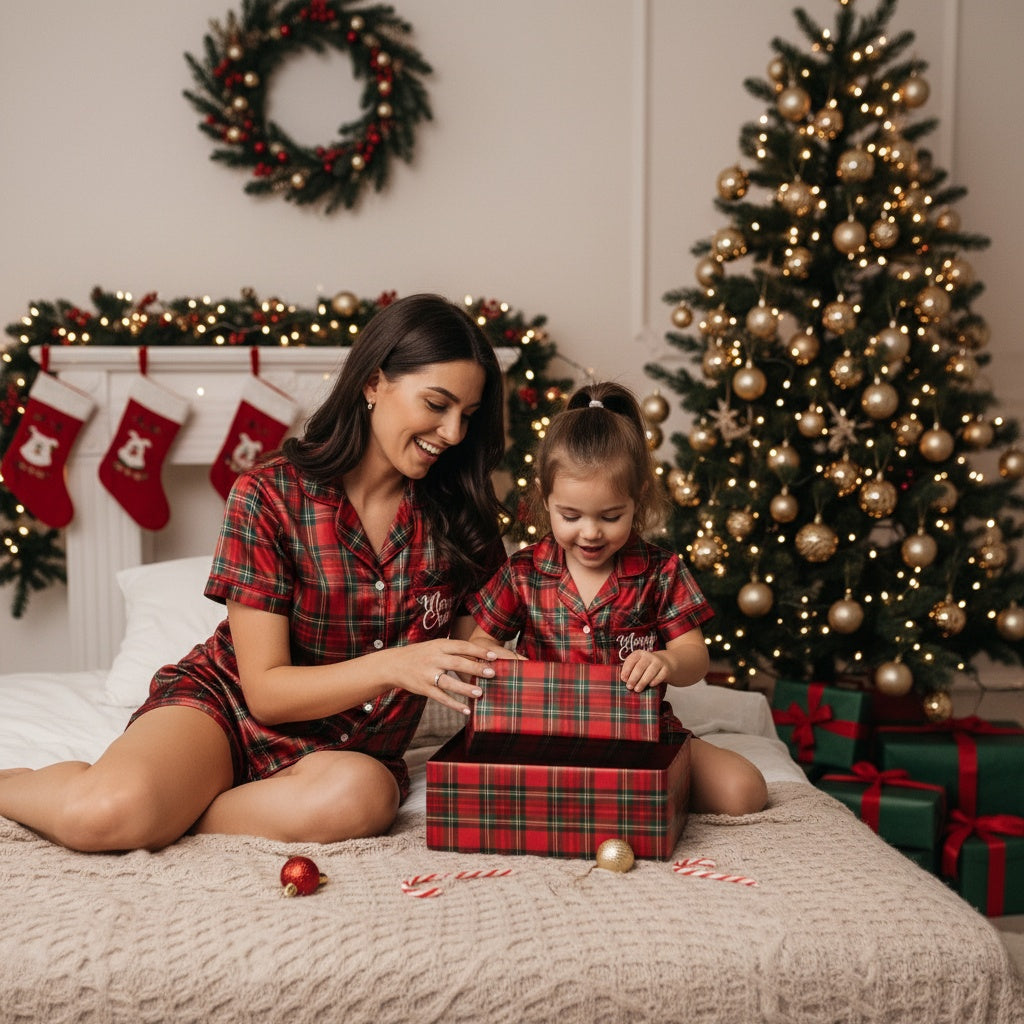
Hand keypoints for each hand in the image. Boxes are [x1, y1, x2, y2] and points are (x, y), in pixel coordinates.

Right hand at [390, 638, 506, 714]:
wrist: (394, 664)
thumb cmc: (421, 654)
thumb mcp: (435, 646)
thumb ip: (453, 650)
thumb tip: (479, 656)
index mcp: (439, 645)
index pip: (462, 646)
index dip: (478, 651)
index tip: (494, 656)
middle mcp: (434, 659)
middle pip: (457, 663)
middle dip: (475, 668)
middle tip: (492, 673)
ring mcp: (428, 674)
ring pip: (449, 682)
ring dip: (465, 688)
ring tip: (480, 693)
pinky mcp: (424, 689)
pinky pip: (441, 698)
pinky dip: (454, 705)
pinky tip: (466, 710)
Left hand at [620, 650, 670, 692]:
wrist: (664, 662)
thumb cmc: (646, 666)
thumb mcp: (637, 663)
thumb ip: (630, 669)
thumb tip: (624, 679)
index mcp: (639, 654)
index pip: (631, 660)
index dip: (626, 670)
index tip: (623, 679)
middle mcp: (649, 656)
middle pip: (640, 667)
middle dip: (633, 678)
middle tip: (629, 687)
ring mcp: (658, 662)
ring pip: (650, 672)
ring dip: (642, 682)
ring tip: (637, 689)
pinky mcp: (666, 669)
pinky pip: (660, 675)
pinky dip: (655, 681)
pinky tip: (650, 685)